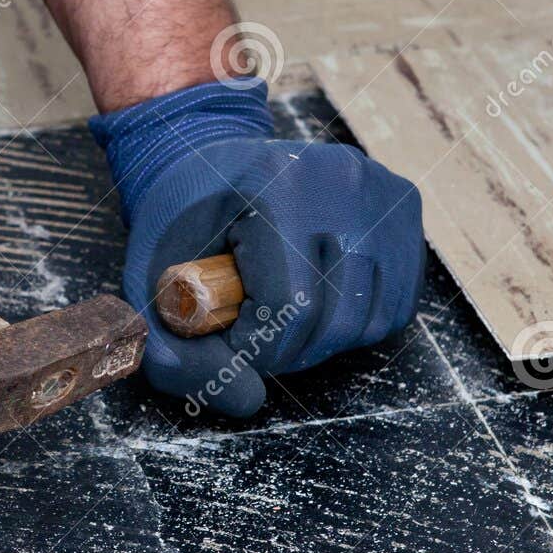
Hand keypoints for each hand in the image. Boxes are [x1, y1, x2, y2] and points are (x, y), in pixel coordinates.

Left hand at [91, 80, 424, 416]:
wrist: (209, 151)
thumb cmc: (180, 218)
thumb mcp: (149, 280)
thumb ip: (175, 353)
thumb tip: (249, 401)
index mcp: (275, 187)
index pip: (293, 307)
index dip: (259, 348)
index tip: (230, 340)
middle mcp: (340, 180)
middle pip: (337, 319)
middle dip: (290, 351)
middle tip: (256, 336)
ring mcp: (379, 189)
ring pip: (373, 317)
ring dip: (325, 341)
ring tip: (285, 318)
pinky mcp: (403, 203)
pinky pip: (398, 300)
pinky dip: (358, 321)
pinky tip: (320, 302)